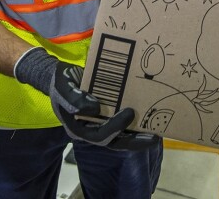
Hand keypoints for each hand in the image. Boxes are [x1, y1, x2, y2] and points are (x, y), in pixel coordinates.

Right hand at [15, 48, 157, 149]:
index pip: (99, 135)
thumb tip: (94, 109)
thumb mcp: (63, 85)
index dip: (115, 127)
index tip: (129, 113)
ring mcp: (100, 125)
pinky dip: (136, 128)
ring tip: (156, 136)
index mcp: (78, 128)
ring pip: (120, 139)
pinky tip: (151, 124)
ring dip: (138, 139)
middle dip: (134, 141)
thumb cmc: (62, 82)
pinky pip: (123, 128)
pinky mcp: (108, 118)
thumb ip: (74, 97)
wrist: (63, 76)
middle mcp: (91, 130)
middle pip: (114, 142)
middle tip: (153, 137)